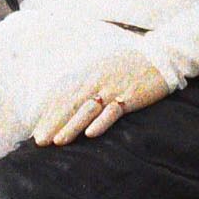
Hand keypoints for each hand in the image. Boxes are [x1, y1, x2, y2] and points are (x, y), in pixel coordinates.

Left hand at [32, 46, 171, 144]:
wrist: (161, 57)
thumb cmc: (130, 65)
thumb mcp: (103, 68)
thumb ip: (86, 82)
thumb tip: (68, 99)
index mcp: (88, 73)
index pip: (62, 95)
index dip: (48, 113)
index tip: (36, 130)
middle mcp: (96, 80)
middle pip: (70, 104)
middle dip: (53, 123)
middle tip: (39, 141)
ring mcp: (113, 88)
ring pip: (87, 110)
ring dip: (71, 126)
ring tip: (58, 142)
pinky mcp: (130, 96)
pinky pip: (114, 111)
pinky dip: (102, 122)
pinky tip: (91, 134)